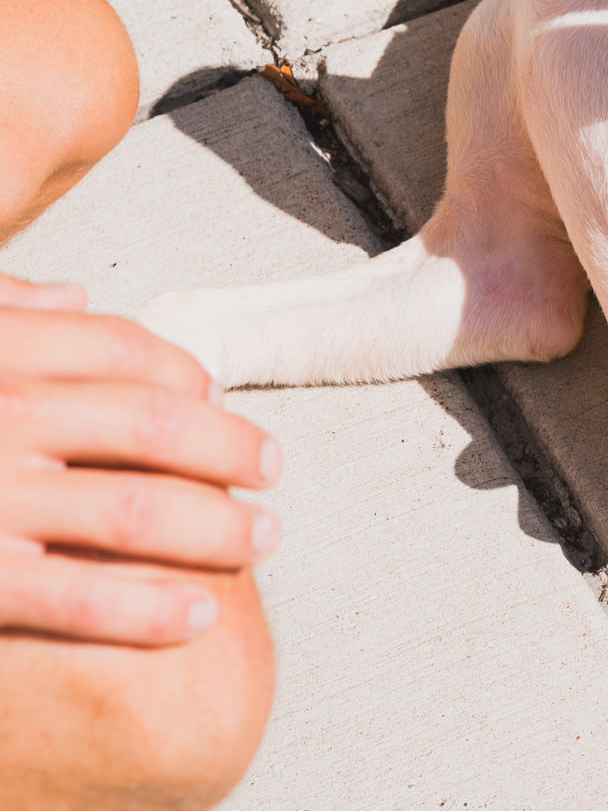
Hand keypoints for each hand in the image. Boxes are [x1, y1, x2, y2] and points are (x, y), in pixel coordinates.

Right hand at [0, 274, 282, 645]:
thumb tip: (71, 298)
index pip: (128, 351)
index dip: (191, 377)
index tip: (220, 400)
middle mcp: (2, 410)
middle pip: (156, 423)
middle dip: (230, 448)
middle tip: (274, 468)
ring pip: (139, 509)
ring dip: (217, 527)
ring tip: (261, 537)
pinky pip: (78, 595)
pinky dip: (148, 608)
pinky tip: (196, 617)